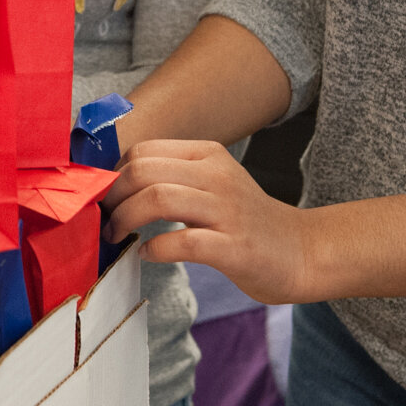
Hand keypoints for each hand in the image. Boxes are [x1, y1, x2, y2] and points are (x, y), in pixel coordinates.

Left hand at [104, 139, 314, 303]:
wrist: (301, 251)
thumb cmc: (246, 221)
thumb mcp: (213, 183)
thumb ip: (174, 177)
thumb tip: (117, 187)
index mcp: (208, 154)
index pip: (144, 151)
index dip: (114, 175)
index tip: (105, 198)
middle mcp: (218, 175)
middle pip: (144, 170)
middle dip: (112, 196)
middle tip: (105, 219)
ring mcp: (227, 210)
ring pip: (158, 198)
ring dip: (125, 219)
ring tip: (117, 236)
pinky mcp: (234, 246)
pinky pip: (183, 242)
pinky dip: (155, 249)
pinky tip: (147, 255)